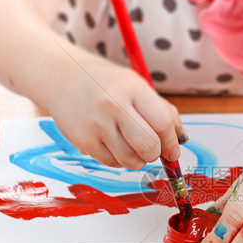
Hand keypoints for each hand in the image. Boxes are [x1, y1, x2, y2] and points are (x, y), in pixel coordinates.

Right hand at [44, 55, 187, 169]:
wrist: (62, 79)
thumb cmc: (106, 85)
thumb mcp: (136, 86)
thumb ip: (162, 111)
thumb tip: (180, 139)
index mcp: (132, 88)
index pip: (163, 124)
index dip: (172, 142)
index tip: (173, 150)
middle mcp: (113, 106)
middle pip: (149, 146)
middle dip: (156, 154)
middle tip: (153, 149)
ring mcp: (96, 125)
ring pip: (131, 161)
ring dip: (138, 159)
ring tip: (132, 145)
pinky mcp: (84, 142)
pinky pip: (112, 163)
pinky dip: (119, 159)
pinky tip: (114, 143)